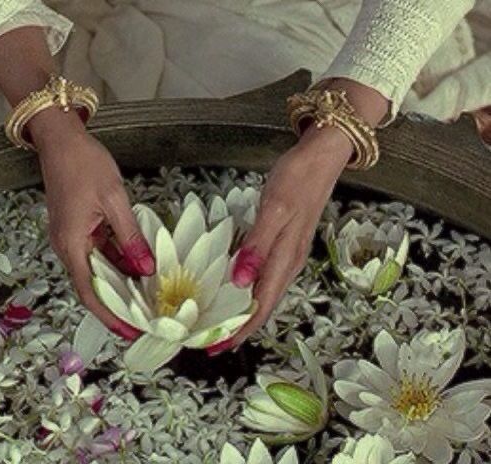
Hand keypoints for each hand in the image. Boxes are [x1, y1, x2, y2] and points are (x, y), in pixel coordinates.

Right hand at [29, 108, 155, 339]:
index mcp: (71, 244)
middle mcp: (67, 246)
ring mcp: (71, 237)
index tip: (130, 331)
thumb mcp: (114, 200)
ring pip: (97, 270)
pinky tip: (138, 266)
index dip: (110, 315)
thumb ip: (130, 237)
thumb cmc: (84, 164)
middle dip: (118, 304)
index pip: (90, 292)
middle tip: (146, 317)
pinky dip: (117, 262)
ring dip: (119, 283)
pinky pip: (98, 253)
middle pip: (92, 285)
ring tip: (148, 296)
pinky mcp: (78, 228)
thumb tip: (146, 269)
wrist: (60, 139)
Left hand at [220, 126, 353, 350]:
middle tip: (212, 341)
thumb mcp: (275, 210)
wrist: (323, 156)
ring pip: (265, 293)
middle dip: (239, 327)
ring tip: (221, 323)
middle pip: (264, 305)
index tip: (217, 346)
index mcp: (286, 259)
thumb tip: (241, 282)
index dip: (240, 329)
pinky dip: (250, 290)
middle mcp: (288, 262)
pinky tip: (237, 288)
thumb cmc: (297, 180)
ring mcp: (288, 253)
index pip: (261, 305)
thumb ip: (257, 246)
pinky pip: (266, 276)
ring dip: (244, 311)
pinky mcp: (285, 242)